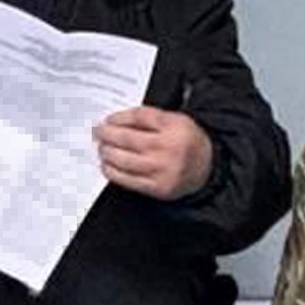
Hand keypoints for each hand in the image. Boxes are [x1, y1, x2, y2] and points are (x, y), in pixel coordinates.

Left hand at [94, 106, 213, 200]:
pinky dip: (113, 172)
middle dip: (107, 135)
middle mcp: (168, 148)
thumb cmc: (187, 141)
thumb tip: (116, 121)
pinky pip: (127, 180)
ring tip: (102, 148)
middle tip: (98, 132)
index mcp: (174, 126)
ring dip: (107, 153)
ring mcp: (162, 169)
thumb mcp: (175, 120)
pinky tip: (108, 165)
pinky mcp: (157, 187)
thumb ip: (149, 118)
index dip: (119, 118)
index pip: (139, 117)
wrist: (206, 167)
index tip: (108, 120)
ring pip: (123, 160)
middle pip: (127, 138)